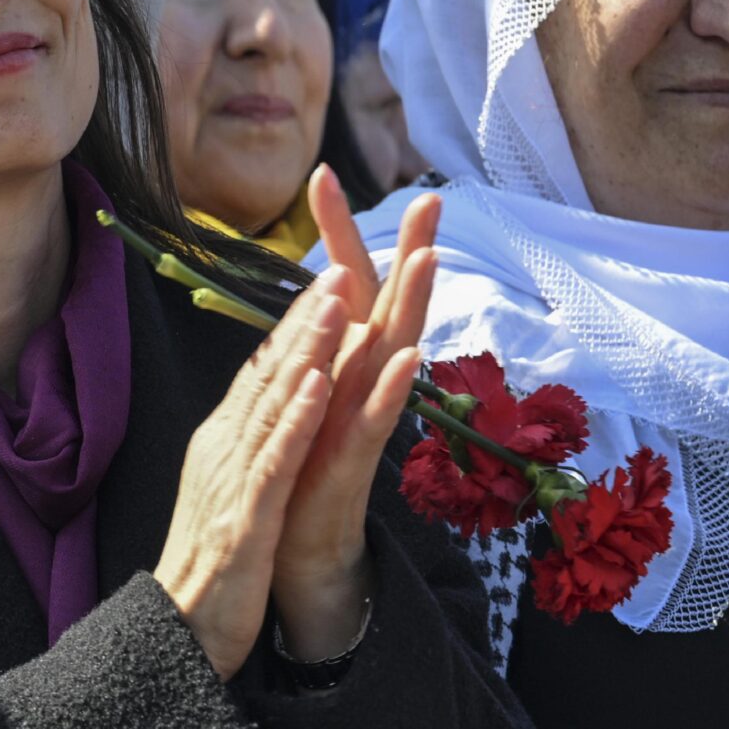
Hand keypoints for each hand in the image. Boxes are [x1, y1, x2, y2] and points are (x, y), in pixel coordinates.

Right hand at [154, 264, 349, 676]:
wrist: (175, 634)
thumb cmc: (208, 570)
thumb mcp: (228, 497)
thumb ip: (244, 451)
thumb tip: (263, 413)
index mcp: (221, 444)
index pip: (261, 374)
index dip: (295, 326)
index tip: (327, 280)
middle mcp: (222, 450)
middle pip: (268, 374)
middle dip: (306, 319)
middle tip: (339, 265)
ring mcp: (232, 480)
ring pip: (274, 403)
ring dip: (306, 349)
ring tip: (336, 300)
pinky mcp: (246, 517)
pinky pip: (275, 459)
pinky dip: (298, 417)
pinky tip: (321, 383)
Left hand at [274, 167, 440, 659]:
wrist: (294, 554)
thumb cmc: (299, 475)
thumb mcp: (301, 400)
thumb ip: (310, 349)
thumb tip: (312, 298)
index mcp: (340, 365)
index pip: (344, 286)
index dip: (336, 233)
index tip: (323, 173)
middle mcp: (361, 385)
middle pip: (388, 304)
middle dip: (409, 250)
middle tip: (433, 197)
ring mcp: (363, 420)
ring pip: (394, 352)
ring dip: (414, 305)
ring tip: (432, 258)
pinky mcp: (357, 462)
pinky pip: (379, 421)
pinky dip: (394, 389)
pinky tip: (409, 355)